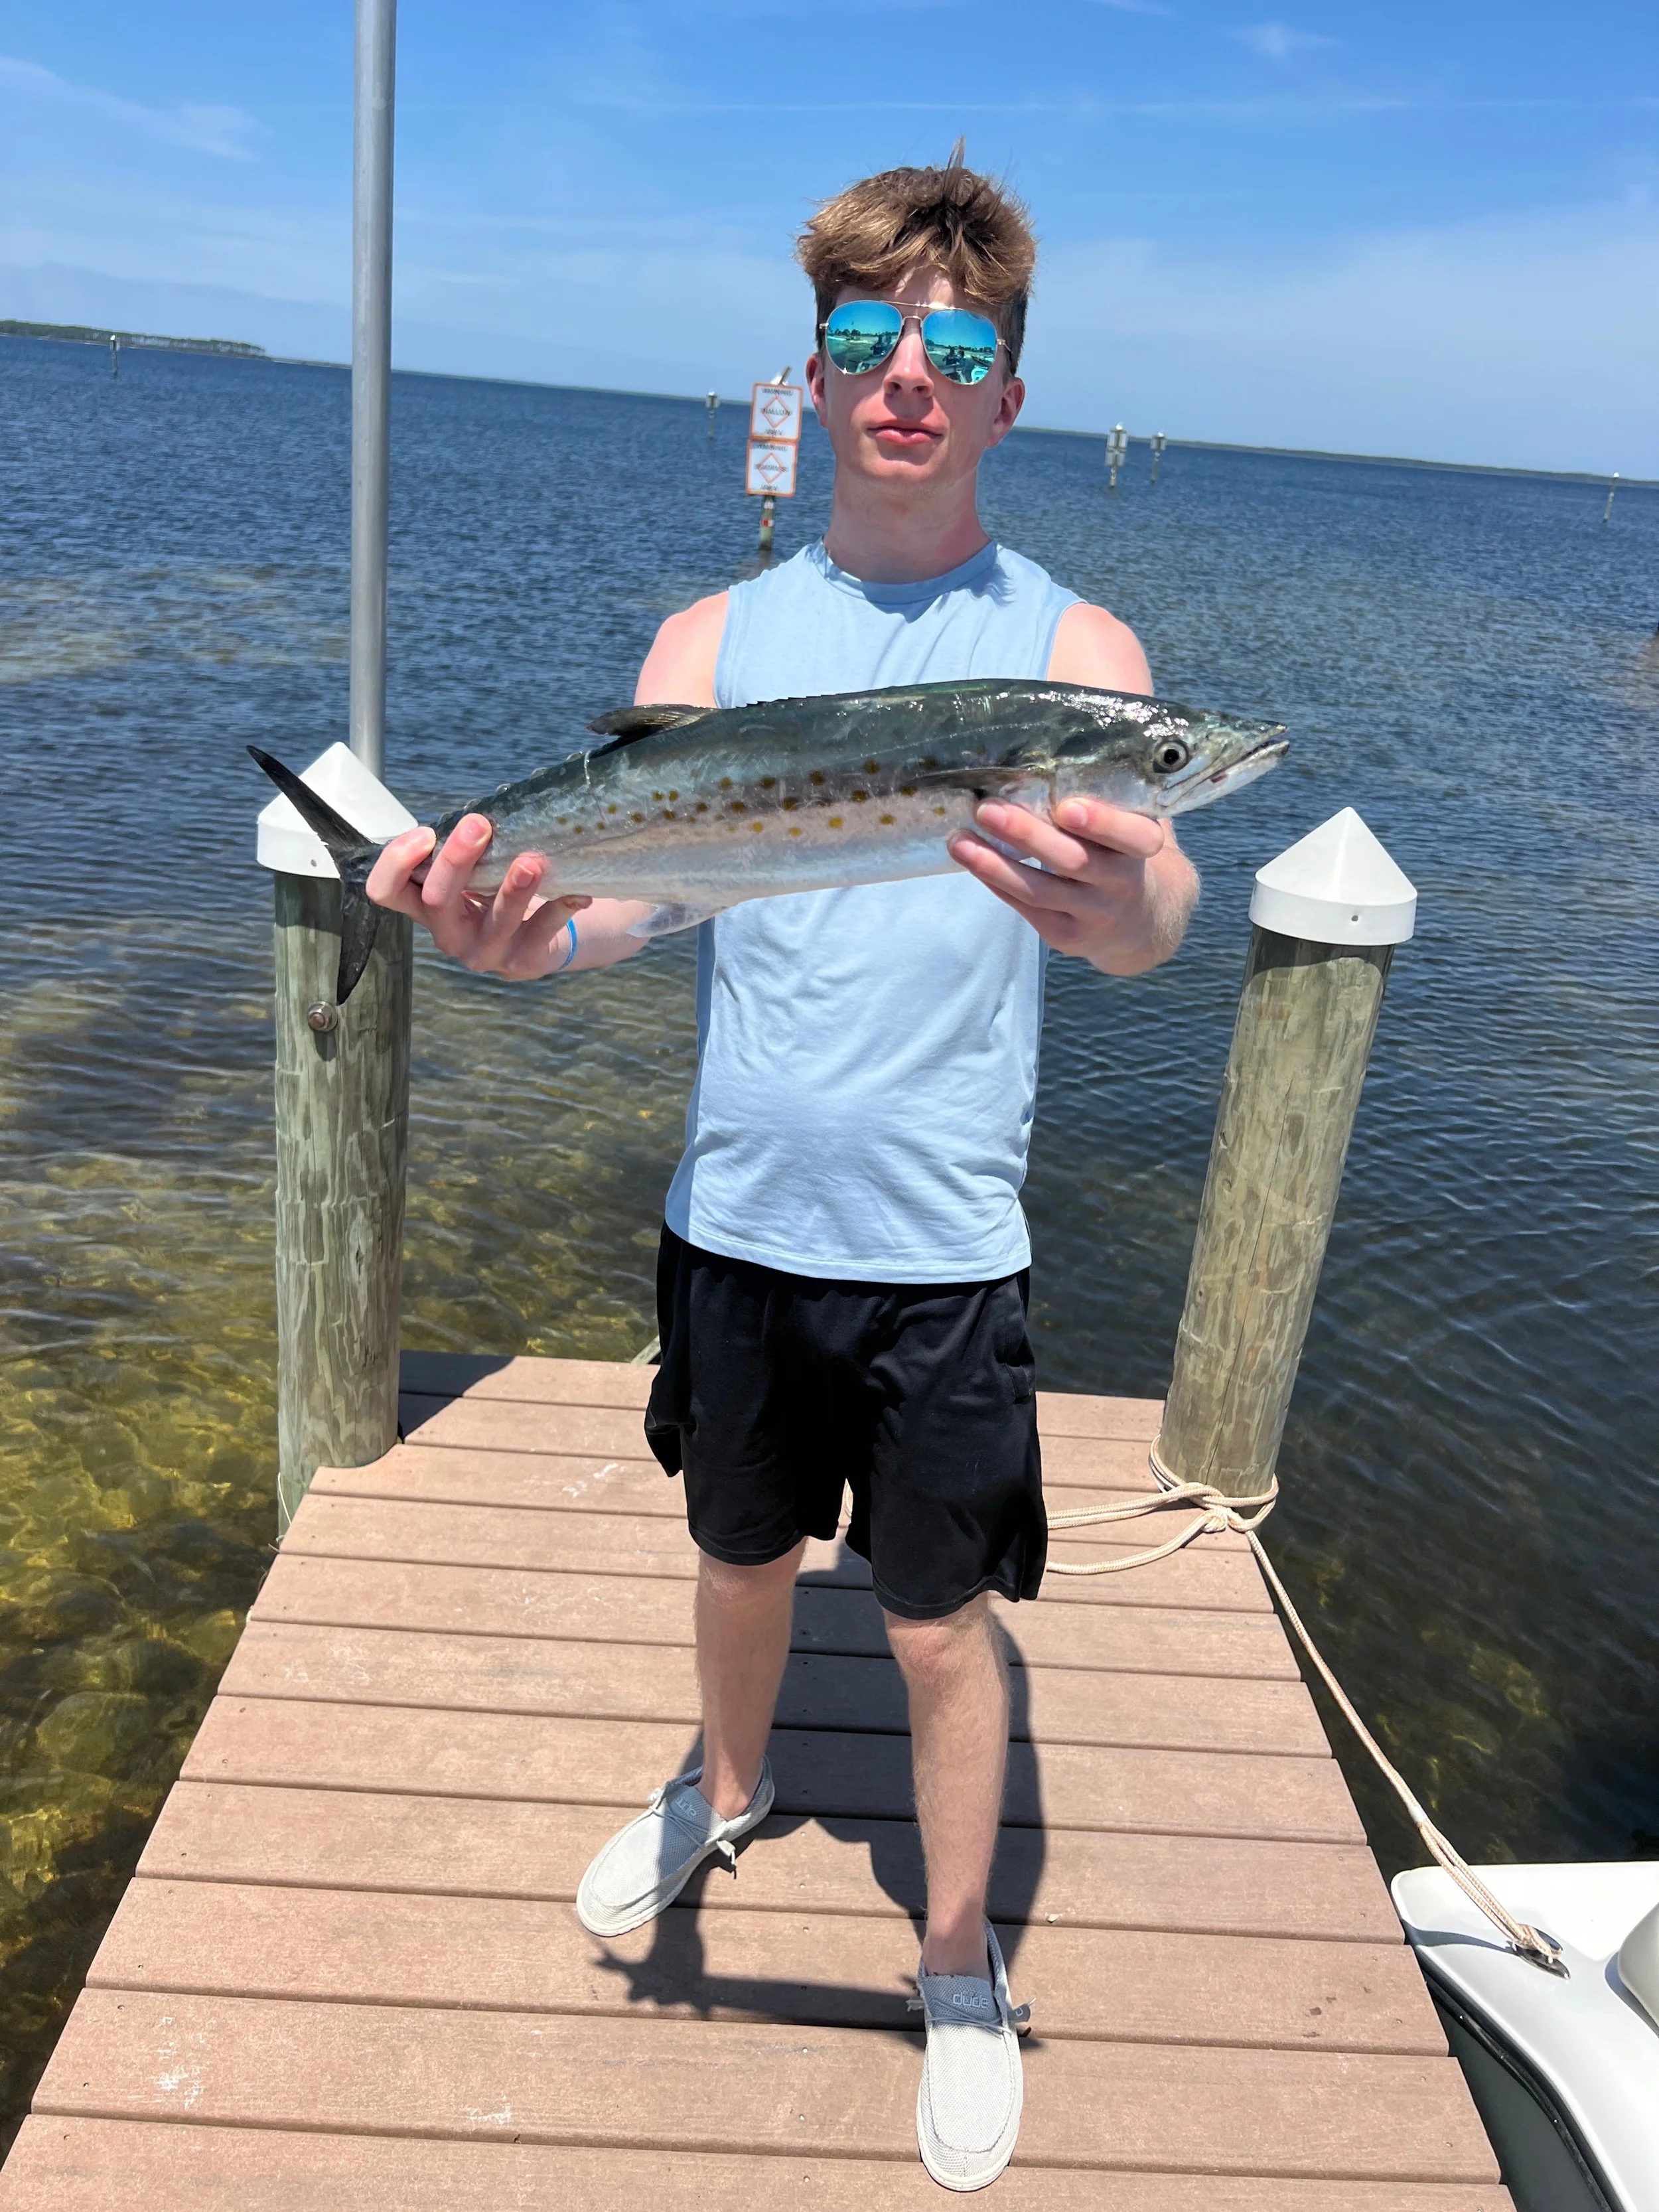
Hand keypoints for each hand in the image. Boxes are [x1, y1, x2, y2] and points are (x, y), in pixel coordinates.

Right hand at [366, 814, 590, 979]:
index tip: (426, 833)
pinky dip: (561, 908)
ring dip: (513, 889)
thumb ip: (465, 850)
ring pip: (495, 920)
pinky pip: (543, 931)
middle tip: (479, 826)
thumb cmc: (495, 893)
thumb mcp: (471, 873)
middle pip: (438, 900)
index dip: (397, 863)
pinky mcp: (523, 960)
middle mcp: (449, 933)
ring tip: (531, 863)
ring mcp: (485, 951)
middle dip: (457, 860)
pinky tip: (578, 893)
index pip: (386, 891)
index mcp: (426, 906)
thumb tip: (484, 816)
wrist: (538, 940)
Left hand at [948, 796, 1181, 972]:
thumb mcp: (1131, 821)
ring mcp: (1094, 914)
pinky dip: (996, 882)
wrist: (1140, 920)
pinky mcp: (1067, 936)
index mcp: (1144, 847)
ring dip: (995, 864)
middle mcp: (1122, 884)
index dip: (1103, 823)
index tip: (1067, 807)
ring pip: (1041, 890)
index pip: (1134, 837)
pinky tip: (971, 859)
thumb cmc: (1122, 850)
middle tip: (986, 809)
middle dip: (1027, 835)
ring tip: (959, 839)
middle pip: (1074, 861)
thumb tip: (1070, 727)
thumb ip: (1109, 788)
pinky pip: (1027, 909)